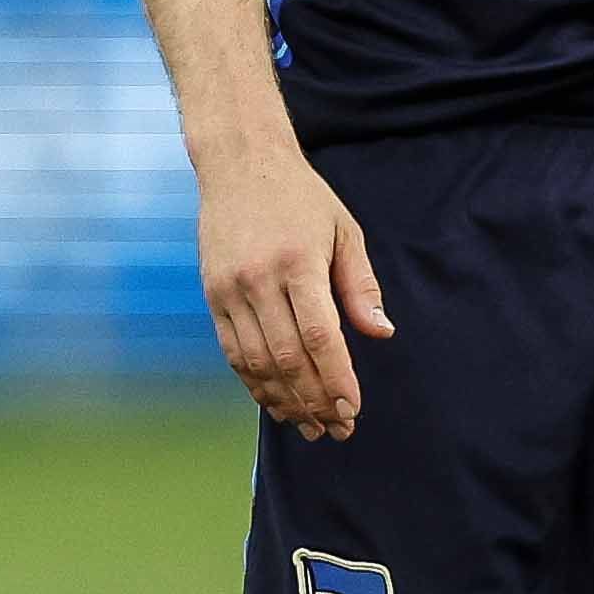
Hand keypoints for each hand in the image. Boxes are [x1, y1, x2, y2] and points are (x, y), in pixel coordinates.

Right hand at [195, 140, 391, 438]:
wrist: (240, 164)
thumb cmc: (302, 198)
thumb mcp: (344, 231)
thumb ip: (360, 286)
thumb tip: (381, 333)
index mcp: (298, 263)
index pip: (320, 337)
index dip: (336, 379)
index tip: (352, 409)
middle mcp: (259, 280)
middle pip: (288, 358)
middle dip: (314, 400)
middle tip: (336, 428)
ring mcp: (230, 289)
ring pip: (257, 362)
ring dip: (284, 400)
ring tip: (308, 425)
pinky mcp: (212, 294)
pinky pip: (233, 350)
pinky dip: (254, 382)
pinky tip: (275, 401)